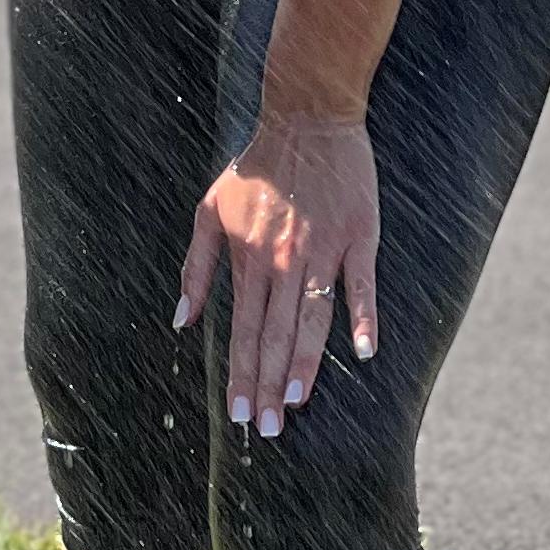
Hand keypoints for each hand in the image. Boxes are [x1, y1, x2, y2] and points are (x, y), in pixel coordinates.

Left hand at [175, 114, 380, 437]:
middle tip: (269, 429)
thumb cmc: (254, 169)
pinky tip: (366, 352)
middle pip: (274, 335)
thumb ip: (196, 269)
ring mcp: (322, 250)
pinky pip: (362, 284)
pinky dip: (365, 317)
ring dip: (305, 362)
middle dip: (268, 385)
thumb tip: (182, 320)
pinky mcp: (358, 236)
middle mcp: (282, 261)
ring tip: (297, 401)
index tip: (239, 416)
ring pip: (312, 318)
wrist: (306, 119)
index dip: (240, 376)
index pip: (242, 332)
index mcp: (248, 259)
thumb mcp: (208, 211)